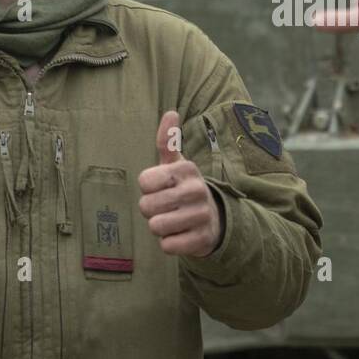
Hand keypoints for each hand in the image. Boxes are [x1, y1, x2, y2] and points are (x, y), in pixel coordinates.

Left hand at [137, 111, 222, 257]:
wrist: (214, 219)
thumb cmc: (184, 188)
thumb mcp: (176, 165)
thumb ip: (167, 141)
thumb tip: (170, 112)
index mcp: (187, 169)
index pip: (144, 181)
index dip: (147, 188)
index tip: (161, 187)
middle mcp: (196, 190)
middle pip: (147, 206)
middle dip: (151, 210)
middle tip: (166, 207)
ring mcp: (201, 215)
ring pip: (156, 227)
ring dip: (159, 227)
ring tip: (173, 220)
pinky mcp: (202, 239)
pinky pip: (168, 245)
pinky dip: (170, 243)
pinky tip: (182, 234)